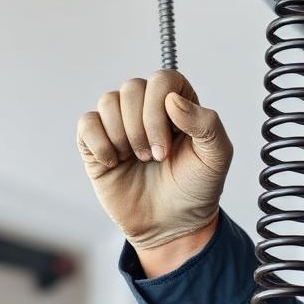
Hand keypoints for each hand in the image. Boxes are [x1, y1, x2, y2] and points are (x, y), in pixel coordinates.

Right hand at [76, 70, 232, 250]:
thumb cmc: (197, 188)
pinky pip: (87, 123)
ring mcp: (121, 125)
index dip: (161, 106)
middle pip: (132, 88)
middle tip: (156, 157)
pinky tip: (114, 162)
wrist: (173, 224)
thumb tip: (173, 99)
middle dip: (143, 126)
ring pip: (108, 101)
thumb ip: (206, 123)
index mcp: (179, 105)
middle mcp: (148, 109)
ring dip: (123, 134)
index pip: (163, 79)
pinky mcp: (97, 144)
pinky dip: (100, 142)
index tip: (170, 143)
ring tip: (139, 159)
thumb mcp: (216, 156)